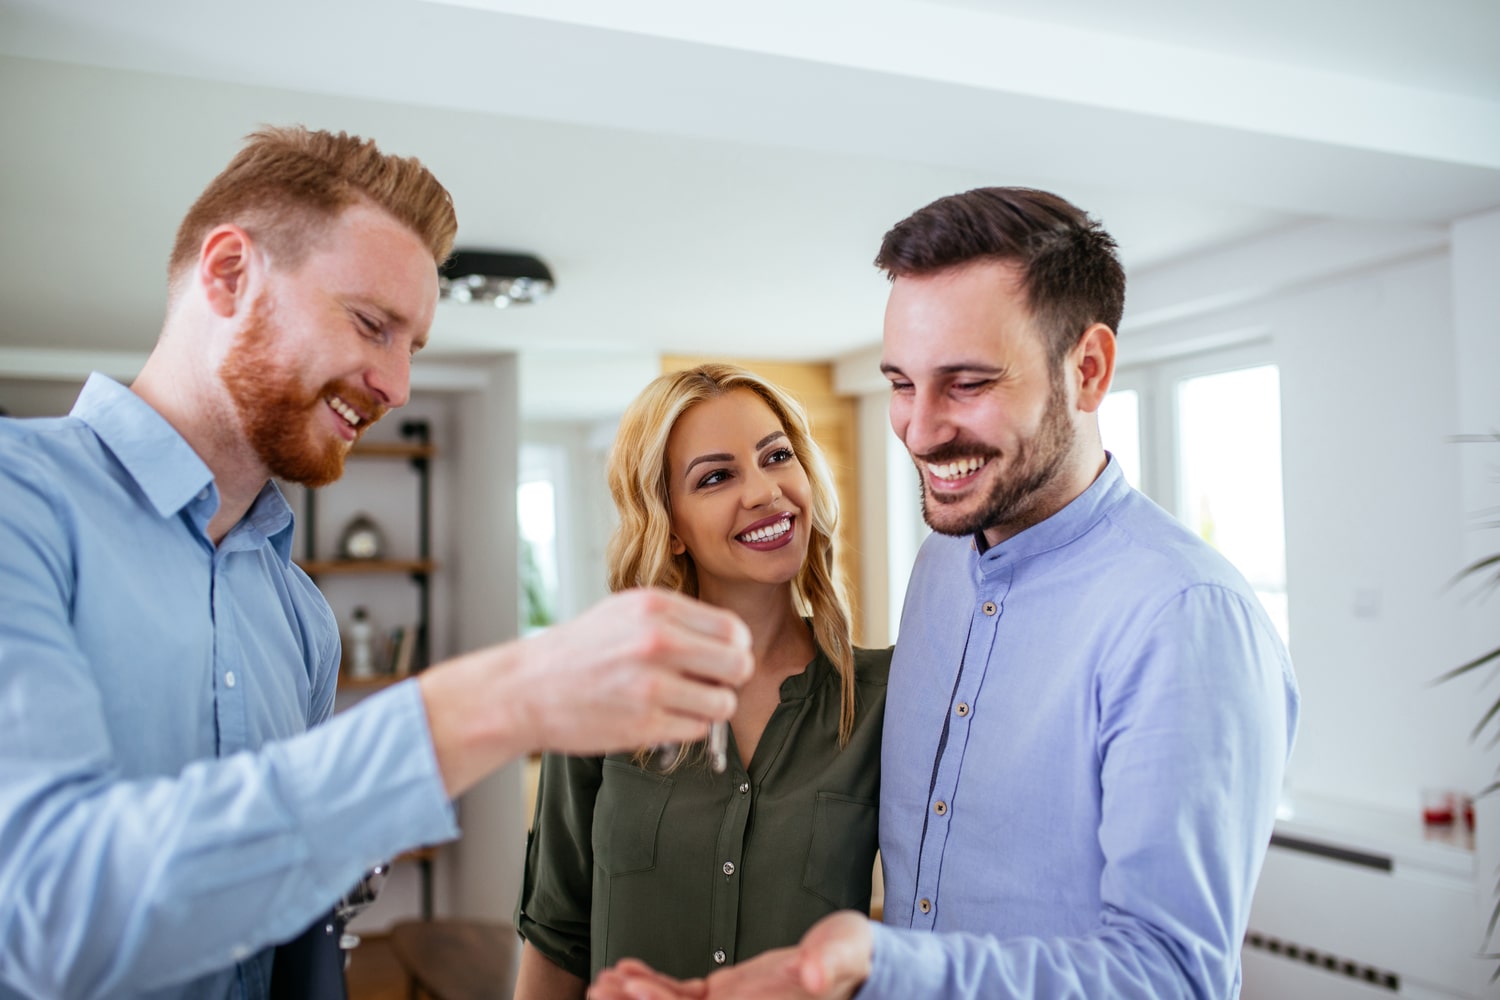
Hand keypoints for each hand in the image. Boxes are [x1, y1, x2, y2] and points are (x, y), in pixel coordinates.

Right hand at [422, 588, 752, 795]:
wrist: (526, 689)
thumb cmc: (578, 650)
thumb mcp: (625, 611)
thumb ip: (677, 618)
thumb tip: (732, 640)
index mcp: (655, 607)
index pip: (732, 629)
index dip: (735, 647)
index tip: (722, 656)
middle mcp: (657, 642)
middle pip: (738, 666)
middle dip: (731, 678)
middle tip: (711, 682)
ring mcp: (651, 685)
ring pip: (723, 703)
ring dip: (710, 706)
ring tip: (684, 701)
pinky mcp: (644, 724)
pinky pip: (697, 729)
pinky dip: (686, 726)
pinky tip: (661, 715)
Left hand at [587, 912, 871, 999]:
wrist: (863, 960)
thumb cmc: (860, 955)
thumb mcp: (848, 950)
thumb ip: (830, 960)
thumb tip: (811, 974)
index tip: (630, 991)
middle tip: (599, 989)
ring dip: (638, 999)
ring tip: (603, 982)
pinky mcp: (728, 995)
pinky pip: (683, 996)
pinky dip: (653, 985)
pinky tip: (626, 970)